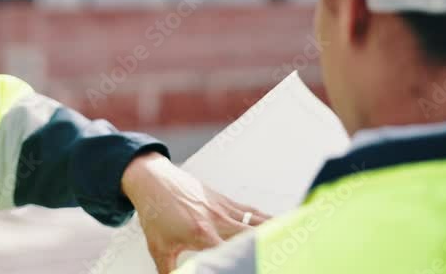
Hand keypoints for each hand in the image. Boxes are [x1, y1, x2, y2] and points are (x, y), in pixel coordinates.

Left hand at [121, 152, 269, 273]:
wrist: (153, 180)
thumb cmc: (155, 212)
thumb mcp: (159, 248)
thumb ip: (169, 272)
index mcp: (202, 234)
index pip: (230, 255)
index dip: (242, 263)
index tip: (255, 267)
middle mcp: (217, 220)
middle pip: (252, 237)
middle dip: (267, 248)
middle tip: (282, 258)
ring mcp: (224, 208)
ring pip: (257, 221)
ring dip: (274, 231)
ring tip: (293, 241)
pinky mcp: (225, 201)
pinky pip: (252, 211)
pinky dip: (266, 219)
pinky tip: (278, 224)